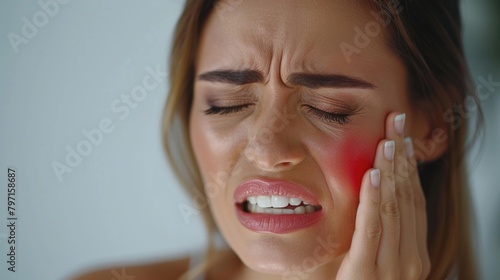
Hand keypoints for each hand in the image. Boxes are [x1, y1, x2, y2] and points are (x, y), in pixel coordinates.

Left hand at [336, 112, 430, 278]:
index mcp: (414, 252)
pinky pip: (373, 228)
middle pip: (406, 196)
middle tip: (397, 120)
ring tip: (387, 138)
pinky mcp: (367, 272)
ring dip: (390, 169)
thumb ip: (380, 234)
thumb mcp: (376, 260)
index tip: (402, 135)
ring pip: (394, 207)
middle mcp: (410, 257)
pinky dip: (374, 199)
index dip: (408, 165)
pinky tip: (374, 174)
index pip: (413, 199)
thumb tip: (376, 194)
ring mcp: (393, 267)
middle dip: (401, 156)